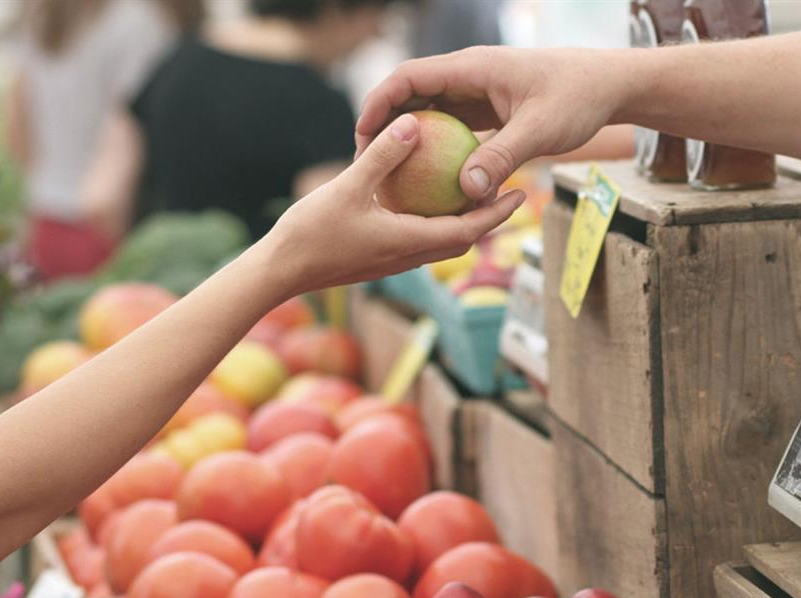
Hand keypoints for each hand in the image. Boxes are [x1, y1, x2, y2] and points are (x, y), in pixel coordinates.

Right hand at [258, 113, 526, 297]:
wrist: (280, 272)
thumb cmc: (311, 233)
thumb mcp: (348, 187)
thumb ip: (382, 156)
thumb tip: (413, 123)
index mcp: (409, 242)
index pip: (469, 231)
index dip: (497, 213)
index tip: (521, 193)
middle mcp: (408, 256)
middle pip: (462, 239)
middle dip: (489, 218)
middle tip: (509, 190)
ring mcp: (393, 260)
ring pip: (441, 242)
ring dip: (463, 221)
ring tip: (474, 193)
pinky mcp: (378, 258)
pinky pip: (418, 239)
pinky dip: (434, 222)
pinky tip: (425, 198)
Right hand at [356, 47, 629, 201]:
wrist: (609, 86)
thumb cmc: (578, 98)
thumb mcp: (540, 130)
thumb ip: (502, 158)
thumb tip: (466, 191)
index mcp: (472, 68)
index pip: (409, 77)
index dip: (379, 103)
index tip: (362, 136)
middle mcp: (469, 76)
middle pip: (411, 95)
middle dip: (385, 125)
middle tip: (366, 163)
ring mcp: (477, 93)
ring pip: (430, 113)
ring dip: (409, 140)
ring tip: (389, 175)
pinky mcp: (488, 110)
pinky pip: (452, 128)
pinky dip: (437, 150)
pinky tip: (430, 182)